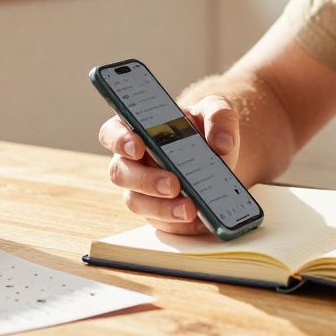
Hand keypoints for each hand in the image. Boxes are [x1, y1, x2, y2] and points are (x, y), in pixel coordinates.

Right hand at [97, 95, 239, 234]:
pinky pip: (160, 222)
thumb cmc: (205, 127)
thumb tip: (222, 145)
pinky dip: (180, 223)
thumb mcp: (215, 111)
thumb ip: (219, 116)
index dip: (119, 140)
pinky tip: (200, 220)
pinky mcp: (156, 211)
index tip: (138, 147)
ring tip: (189, 209)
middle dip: (146, 181)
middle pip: (120, 172)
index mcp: (137, 128)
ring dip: (162, 208)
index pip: (112, 132)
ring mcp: (141, 189)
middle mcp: (132, 160)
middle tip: (173, 185)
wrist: (218, 155)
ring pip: (137, 202)